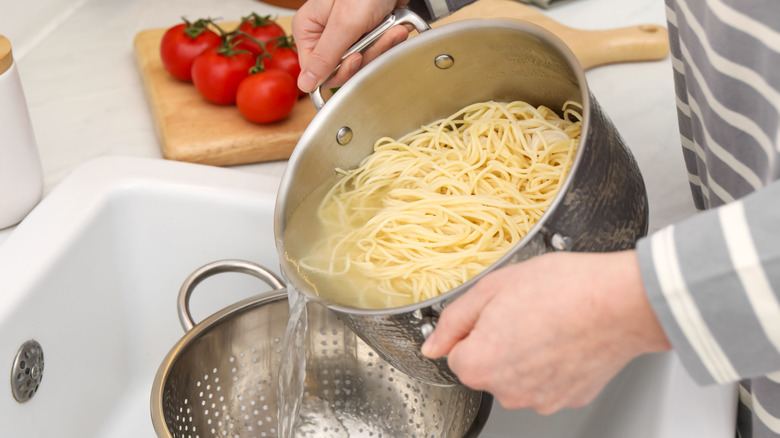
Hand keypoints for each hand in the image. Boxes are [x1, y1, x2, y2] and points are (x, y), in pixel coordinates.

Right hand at [291, 0, 411, 92]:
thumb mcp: (345, 23)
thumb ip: (325, 56)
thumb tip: (305, 84)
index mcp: (309, 29)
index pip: (316, 70)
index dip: (339, 70)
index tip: (357, 58)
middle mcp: (326, 34)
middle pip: (343, 68)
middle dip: (366, 54)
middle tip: (377, 37)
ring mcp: (348, 35)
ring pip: (364, 62)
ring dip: (382, 46)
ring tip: (391, 28)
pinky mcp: (367, 34)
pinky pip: (378, 52)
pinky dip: (390, 41)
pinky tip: (396, 27)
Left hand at [421, 250, 670, 413]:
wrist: (621, 302)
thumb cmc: (563, 289)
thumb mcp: (492, 287)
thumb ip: (453, 320)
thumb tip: (433, 345)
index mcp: (479, 364)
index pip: (457, 353)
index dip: (475, 327)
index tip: (498, 310)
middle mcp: (507, 391)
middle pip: (487, 367)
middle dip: (498, 341)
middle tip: (525, 311)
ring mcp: (540, 399)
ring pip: (517, 375)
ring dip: (525, 353)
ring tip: (549, 322)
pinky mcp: (569, 398)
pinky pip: (547, 380)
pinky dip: (552, 363)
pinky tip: (566, 337)